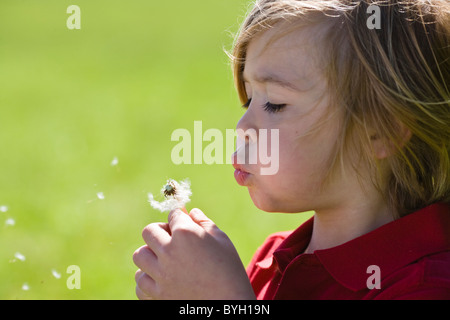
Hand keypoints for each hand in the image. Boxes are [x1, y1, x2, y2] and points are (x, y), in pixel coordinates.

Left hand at [133, 208, 255, 299]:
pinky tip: (161, 279)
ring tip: (165, 260)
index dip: (179, 216)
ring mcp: (160, 275)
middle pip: (149, 231)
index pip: (173, 214)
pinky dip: (148, 279)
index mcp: (186, 233)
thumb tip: (190, 212)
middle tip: (173, 239)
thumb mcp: (222, 241)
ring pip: (139, 255)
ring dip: (150, 255)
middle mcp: (169, 251)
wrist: (229, 305)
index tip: (183, 220)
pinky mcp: (157, 295)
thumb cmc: (230, 270)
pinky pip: (140, 282)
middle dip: (160, 231)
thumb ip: (204, 223)